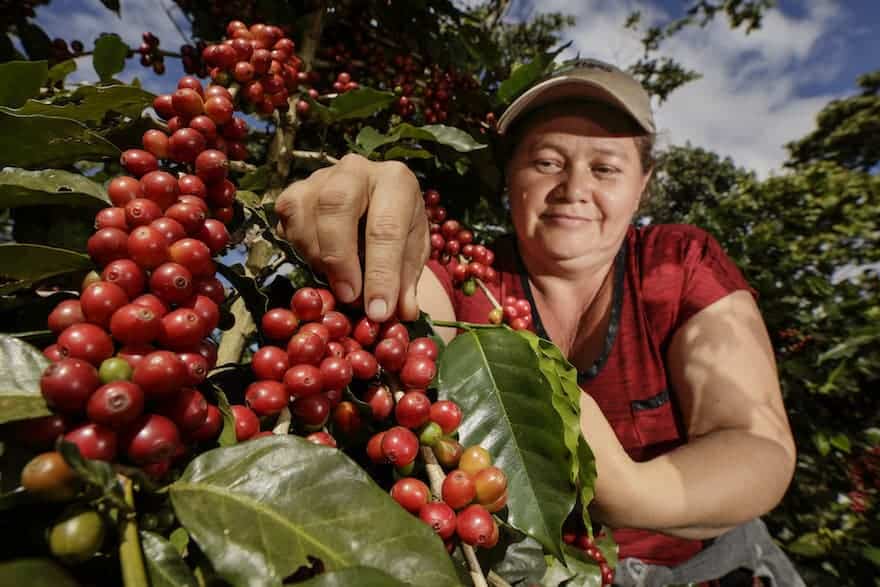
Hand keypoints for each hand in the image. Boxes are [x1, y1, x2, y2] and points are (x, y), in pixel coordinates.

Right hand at [275, 154, 429, 321]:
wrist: (376, 205)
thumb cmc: (398, 229)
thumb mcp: (411, 253)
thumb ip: (406, 282)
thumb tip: (402, 313)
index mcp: (396, 180)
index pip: (387, 228)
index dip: (381, 274)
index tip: (378, 311)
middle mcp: (356, 169)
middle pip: (337, 206)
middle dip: (340, 258)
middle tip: (348, 296)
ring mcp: (321, 176)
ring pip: (306, 215)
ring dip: (318, 258)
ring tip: (338, 281)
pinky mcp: (295, 189)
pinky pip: (287, 219)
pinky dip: (300, 247)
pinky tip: (319, 260)